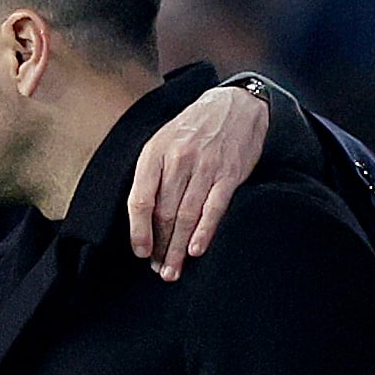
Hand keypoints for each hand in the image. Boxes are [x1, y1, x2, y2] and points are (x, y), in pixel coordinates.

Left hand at [128, 80, 269, 279]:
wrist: (235, 104)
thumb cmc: (193, 129)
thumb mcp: (163, 140)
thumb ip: (151, 174)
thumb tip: (141, 218)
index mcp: (155, 152)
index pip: (141, 199)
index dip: (138, 230)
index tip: (140, 252)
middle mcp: (179, 160)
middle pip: (164, 213)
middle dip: (159, 246)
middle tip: (158, 269)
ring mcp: (205, 167)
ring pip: (186, 216)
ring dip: (178, 248)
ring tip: (173, 270)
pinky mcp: (229, 174)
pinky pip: (214, 208)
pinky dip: (204, 232)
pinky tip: (195, 250)